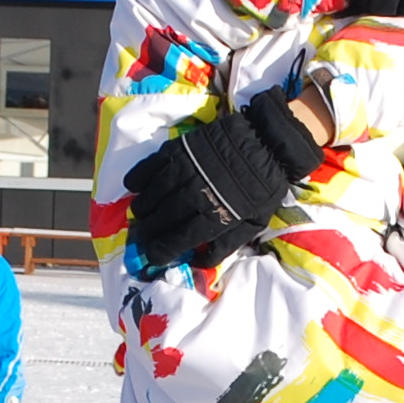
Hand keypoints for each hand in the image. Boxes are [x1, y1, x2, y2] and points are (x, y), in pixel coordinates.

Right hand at [122, 83, 326, 264]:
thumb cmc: (262, 185)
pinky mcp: (181, 148)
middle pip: (162, 219)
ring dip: (142, 208)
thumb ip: (227, 244)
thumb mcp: (254, 223)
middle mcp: (196, 195)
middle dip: (148, 232)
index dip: (161, 252)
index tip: (152, 257)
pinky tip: (134, 187)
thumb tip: (199, 262)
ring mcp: (186, 170)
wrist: (269, 141)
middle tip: (141, 237)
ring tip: (140, 214)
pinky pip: (151, 166)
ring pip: (153, 194)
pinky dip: (139, 178)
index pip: (179, 240)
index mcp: (215, 215)